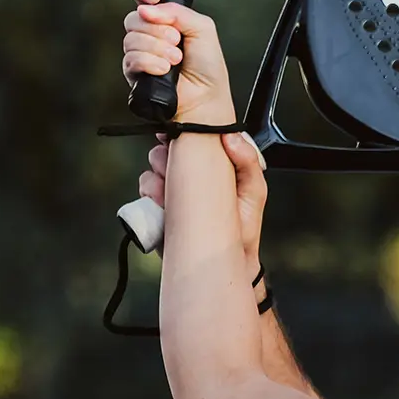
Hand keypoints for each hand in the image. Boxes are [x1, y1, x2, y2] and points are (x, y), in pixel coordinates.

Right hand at [122, 0, 235, 124]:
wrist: (205, 99)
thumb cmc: (208, 68)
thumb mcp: (203, 29)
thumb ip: (179, 12)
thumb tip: (150, 8)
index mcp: (167, 19)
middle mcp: (151, 33)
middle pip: (135, 17)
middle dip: (158, 29)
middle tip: (177, 41)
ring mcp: (140, 52)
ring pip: (131, 38)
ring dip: (157, 48)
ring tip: (175, 59)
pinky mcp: (134, 72)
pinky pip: (130, 59)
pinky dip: (150, 62)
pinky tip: (164, 69)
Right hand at [140, 131, 267, 273]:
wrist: (222, 266)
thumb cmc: (241, 230)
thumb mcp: (254, 192)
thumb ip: (248, 161)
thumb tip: (231, 136)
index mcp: (212, 166)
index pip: (191, 138)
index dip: (180, 132)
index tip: (174, 134)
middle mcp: (190, 177)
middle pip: (165, 151)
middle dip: (166, 157)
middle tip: (174, 170)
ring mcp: (172, 193)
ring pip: (152, 171)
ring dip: (158, 179)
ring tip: (172, 193)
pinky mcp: (157, 209)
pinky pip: (144, 193)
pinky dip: (150, 196)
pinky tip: (163, 207)